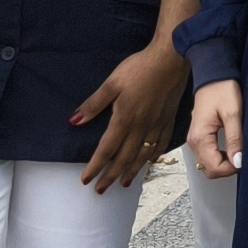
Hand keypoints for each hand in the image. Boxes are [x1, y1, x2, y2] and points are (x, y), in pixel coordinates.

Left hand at [71, 37, 192, 189]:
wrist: (172, 57)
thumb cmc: (140, 67)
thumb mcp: (112, 83)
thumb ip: (93, 104)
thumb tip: (74, 121)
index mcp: (125, 119)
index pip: (106, 150)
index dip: (95, 167)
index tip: (86, 180)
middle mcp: (141, 127)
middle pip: (124, 158)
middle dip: (111, 176)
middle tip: (101, 189)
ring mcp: (157, 124)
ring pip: (142, 155)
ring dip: (132, 171)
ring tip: (125, 183)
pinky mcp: (168, 119)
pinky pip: (161, 144)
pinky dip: (154, 156)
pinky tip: (150, 161)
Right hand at [186, 78, 244, 177]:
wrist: (213, 75)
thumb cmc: (222, 89)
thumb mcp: (233, 113)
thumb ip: (235, 138)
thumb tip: (238, 161)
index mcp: (200, 138)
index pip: (213, 167)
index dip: (231, 168)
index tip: (244, 160)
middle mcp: (194, 142)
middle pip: (208, 169)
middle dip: (226, 168)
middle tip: (241, 157)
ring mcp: (195, 140)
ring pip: (207, 164)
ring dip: (223, 163)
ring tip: (238, 151)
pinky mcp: (199, 136)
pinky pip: (207, 155)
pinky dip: (218, 156)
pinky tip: (230, 148)